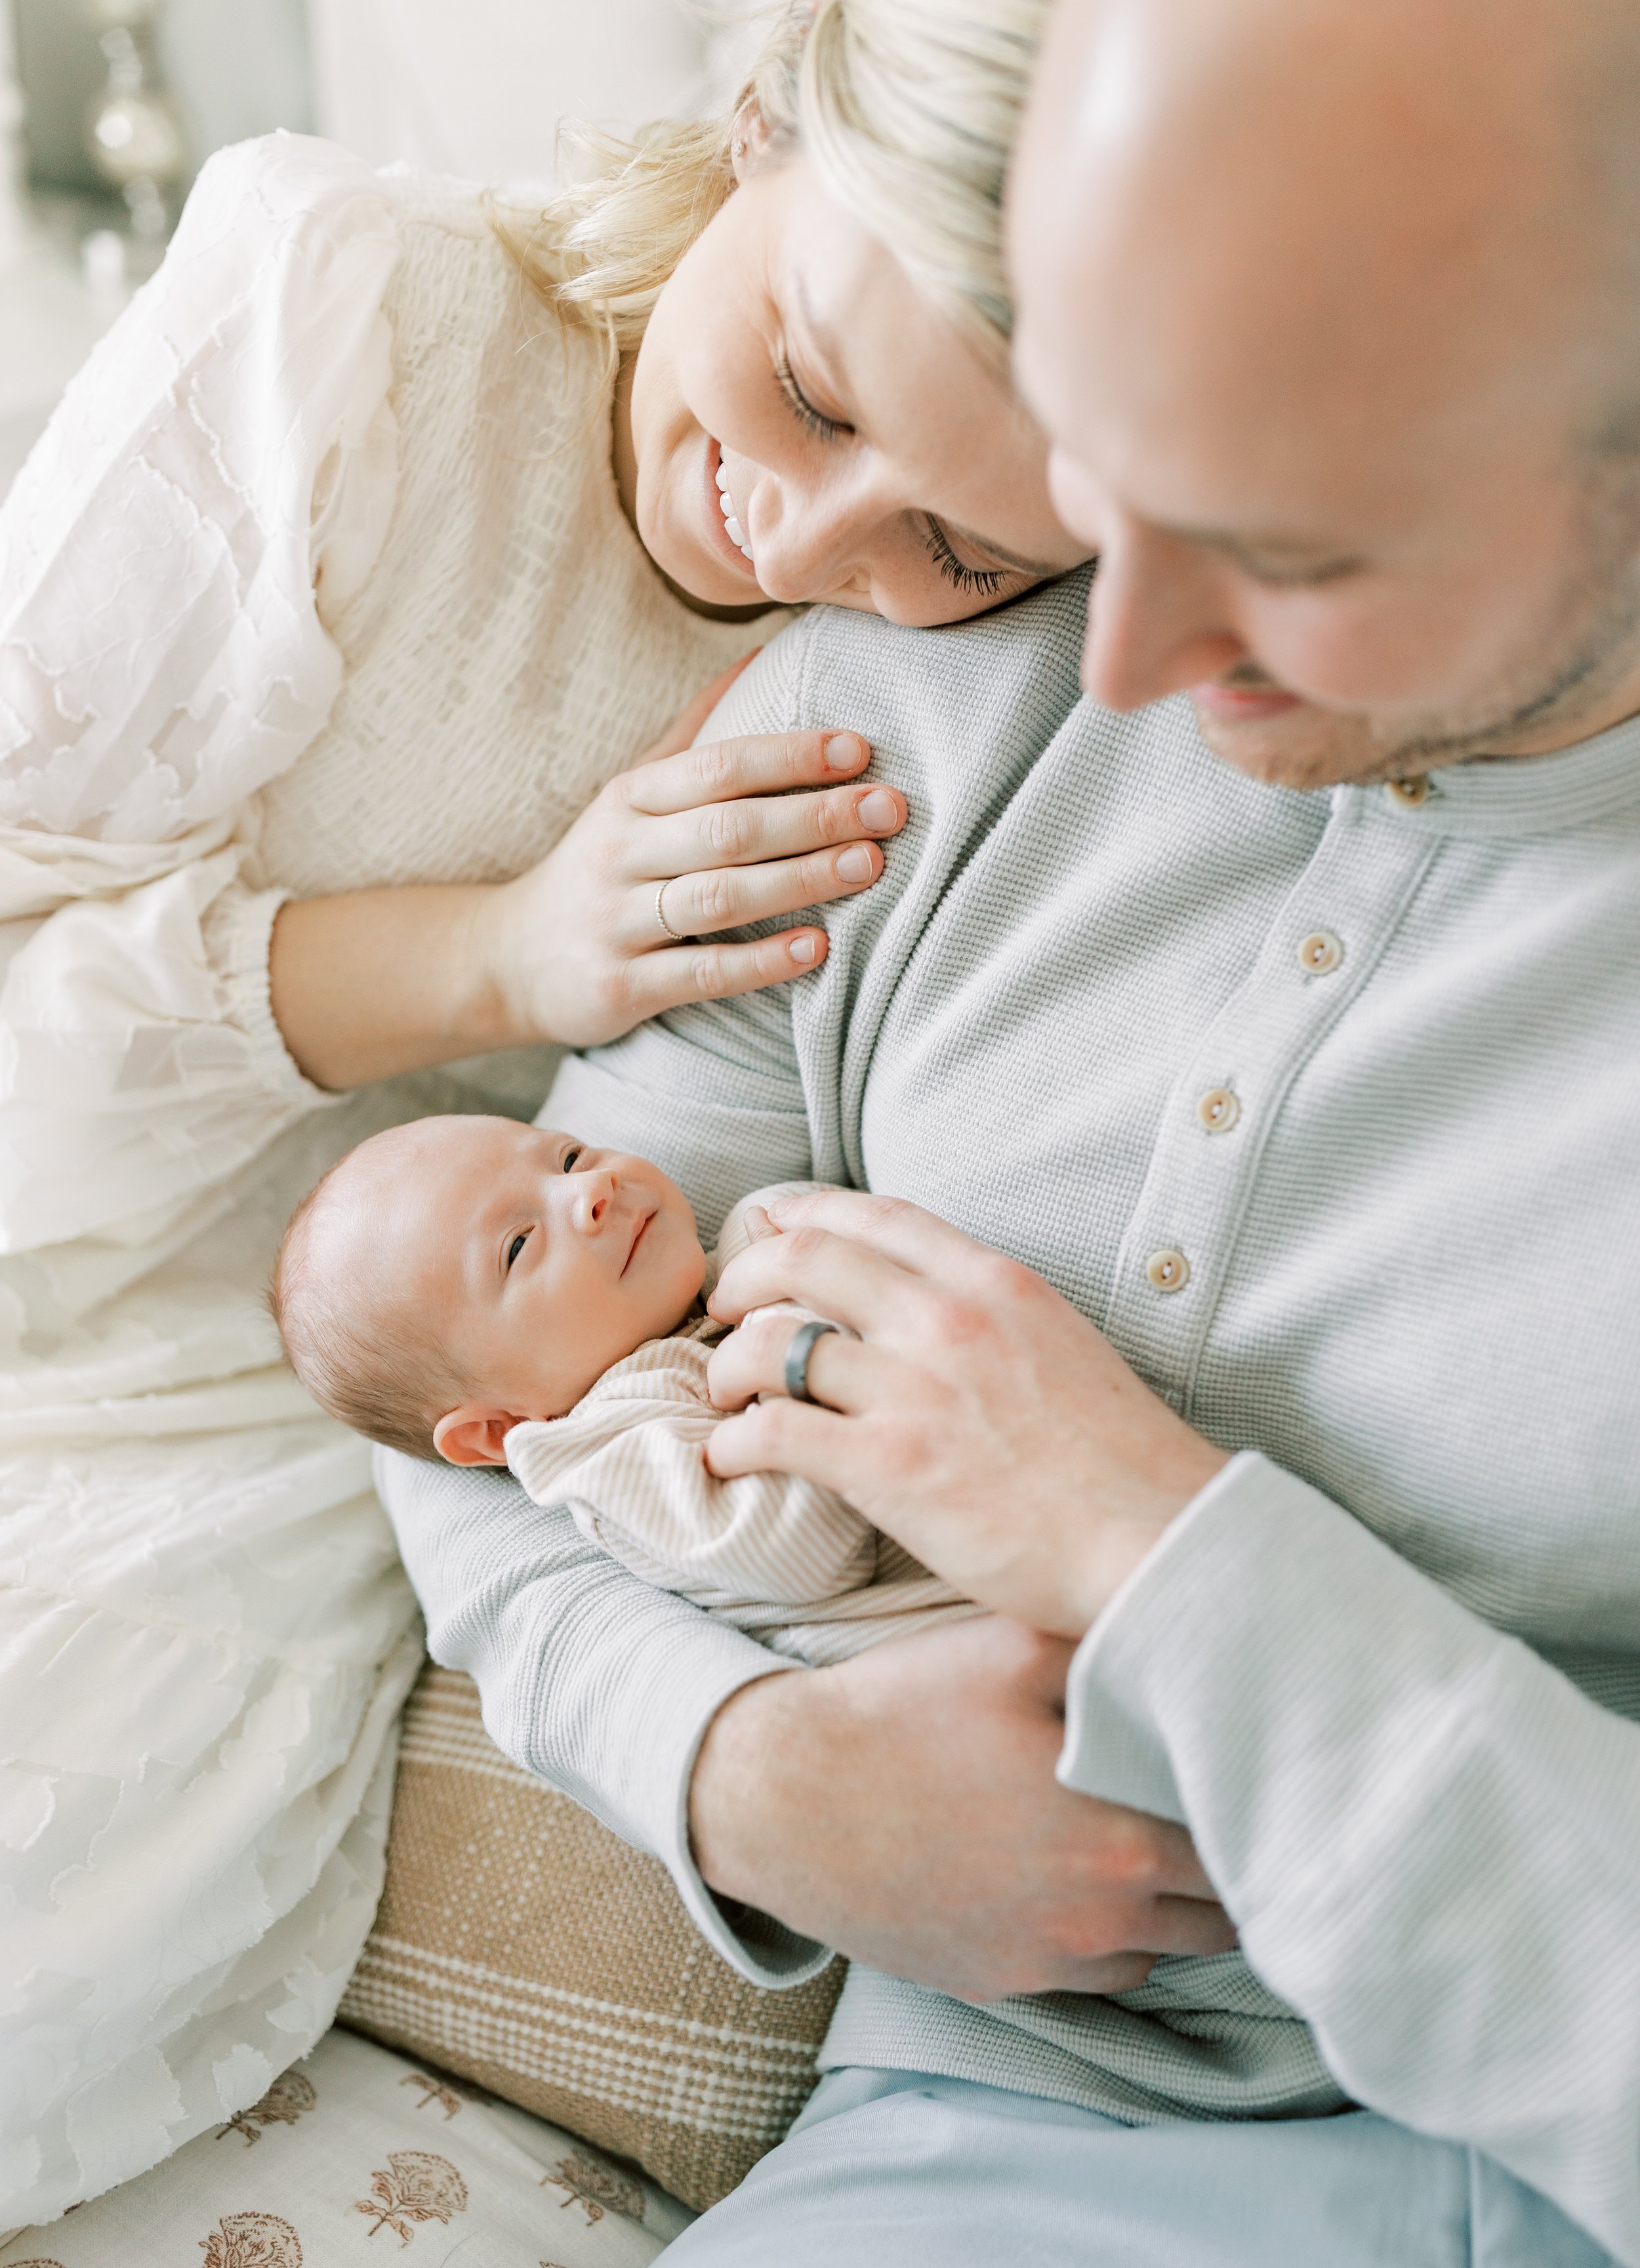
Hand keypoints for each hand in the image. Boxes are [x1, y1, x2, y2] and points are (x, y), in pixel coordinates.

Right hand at [478, 661, 906, 1049]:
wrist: (510, 960)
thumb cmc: (599, 868)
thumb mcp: (630, 795)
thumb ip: (694, 735)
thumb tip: (761, 654)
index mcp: (631, 798)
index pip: (718, 767)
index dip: (790, 756)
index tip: (860, 750)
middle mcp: (621, 853)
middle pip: (728, 828)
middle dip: (814, 816)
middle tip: (889, 809)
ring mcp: (617, 922)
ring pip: (718, 896)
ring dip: (799, 880)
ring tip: (869, 867)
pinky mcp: (620, 987)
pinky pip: (699, 974)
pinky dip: (759, 961)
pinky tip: (815, 949)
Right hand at [690, 1616, 1234, 1999]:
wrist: (783, 1799)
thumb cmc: (898, 1714)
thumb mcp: (1008, 1648)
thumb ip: (1110, 1649)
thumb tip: (1182, 1637)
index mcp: (1117, 1837)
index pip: (1238, 1843)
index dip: (1252, 1803)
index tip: (1252, 1769)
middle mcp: (1098, 1916)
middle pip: (1220, 1914)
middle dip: (1230, 1861)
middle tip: (1224, 1805)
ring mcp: (1049, 1960)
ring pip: (1165, 1951)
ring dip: (1176, 1906)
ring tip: (1163, 1842)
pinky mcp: (1003, 1981)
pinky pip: (1099, 1974)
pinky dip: (1114, 1936)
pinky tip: (1091, 1877)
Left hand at [706, 1192, 1229, 1637]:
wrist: (1159, 1540)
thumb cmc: (1123, 1463)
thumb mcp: (1064, 1345)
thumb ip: (994, 1318)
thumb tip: (933, 1313)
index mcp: (994, 1283)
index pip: (873, 1215)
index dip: (803, 1214)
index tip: (768, 1227)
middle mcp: (946, 1319)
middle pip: (802, 1258)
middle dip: (744, 1276)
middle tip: (724, 1309)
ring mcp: (913, 1389)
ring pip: (773, 1341)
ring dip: (728, 1366)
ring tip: (721, 1394)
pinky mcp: (887, 1466)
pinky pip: (774, 1430)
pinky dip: (734, 1441)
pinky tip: (729, 1458)